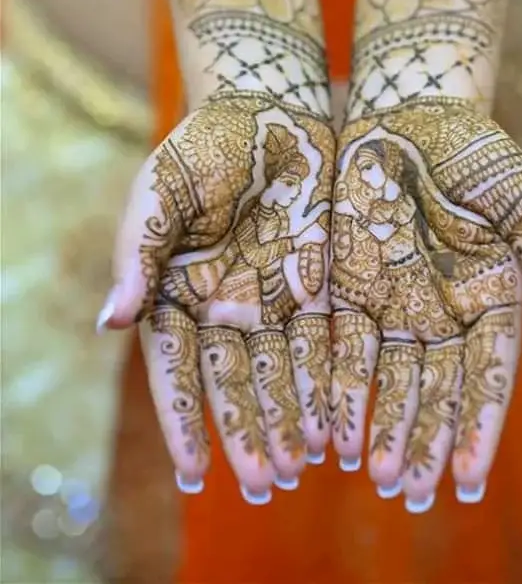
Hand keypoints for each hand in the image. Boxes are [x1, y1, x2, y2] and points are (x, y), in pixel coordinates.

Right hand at [101, 88, 334, 497]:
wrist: (266, 108)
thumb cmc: (200, 147)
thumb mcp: (159, 192)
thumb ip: (138, 252)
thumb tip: (109, 319)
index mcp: (179, 292)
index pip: (178, 369)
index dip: (186, 421)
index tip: (195, 473)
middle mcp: (226, 305)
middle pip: (236, 381)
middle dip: (249, 432)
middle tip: (263, 485)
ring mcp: (274, 295)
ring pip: (284, 370)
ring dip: (292, 418)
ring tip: (301, 467)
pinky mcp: (320, 279)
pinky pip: (326, 336)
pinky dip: (331, 378)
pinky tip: (340, 418)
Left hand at [329, 97, 521, 509]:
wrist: (411, 109)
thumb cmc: (479, 151)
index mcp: (493, 299)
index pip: (488, 378)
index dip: (476, 426)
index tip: (466, 477)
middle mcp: (444, 311)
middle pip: (435, 389)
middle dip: (424, 440)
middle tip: (409, 491)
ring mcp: (396, 301)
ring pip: (389, 378)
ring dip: (381, 425)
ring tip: (374, 474)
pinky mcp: (350, 283)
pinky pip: (343, 343)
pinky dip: (339, 384)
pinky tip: (330, 425)